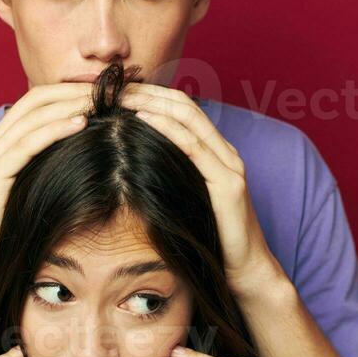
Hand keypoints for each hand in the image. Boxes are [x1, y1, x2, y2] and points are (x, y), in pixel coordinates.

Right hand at [0, 82, 92, 272]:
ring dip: (70, 105)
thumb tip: (84, 154)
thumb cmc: (7, 230)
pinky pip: (27, 144)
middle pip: (35, 101)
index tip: (102, 92)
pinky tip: (81, 124)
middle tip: (108, 91)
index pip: (35, 101)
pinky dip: (55, 130)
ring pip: (32, 117)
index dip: (68, 90)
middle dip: (73, 91)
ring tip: (100, 102)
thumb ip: (45, 167)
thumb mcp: (30, 189)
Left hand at [120, 83, 282, 294]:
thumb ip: (167, 177)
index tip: (118, 90)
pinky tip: (143, 120)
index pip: (181, 108)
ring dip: (152, 102)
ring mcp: (230, 165)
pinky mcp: (229, 184)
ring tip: (122, 97)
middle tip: (113, 86)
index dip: (150, 93)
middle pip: (183, 104)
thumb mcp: (183, 199)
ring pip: (189, 118)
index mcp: (215, 152)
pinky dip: (168, 128)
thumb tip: (125, 164)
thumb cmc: (208, 237)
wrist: (244, 269)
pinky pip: (195, 147)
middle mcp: (225, 151)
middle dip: (148, 91)